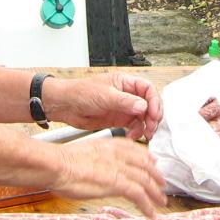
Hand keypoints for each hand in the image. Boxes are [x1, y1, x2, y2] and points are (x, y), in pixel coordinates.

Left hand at [45, 73, 161, 140]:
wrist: (65, 106)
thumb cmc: (80, 93)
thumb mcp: (104, 95)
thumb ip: (125, 101)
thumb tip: (144, 106)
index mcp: (125, 82)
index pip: (148, 89)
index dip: (154, 101)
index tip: (153, 113)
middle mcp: (127, 95)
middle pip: (150, 104)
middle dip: (153, 116)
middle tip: (151, 127)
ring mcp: (124, 108)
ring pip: (144, 117)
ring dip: (147, 126)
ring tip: (145, 135)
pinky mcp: (119, 121)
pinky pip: (134, 127)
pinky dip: (137, 133)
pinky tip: (133, 137)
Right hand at [51, 137, 166, 216]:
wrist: (55, 165)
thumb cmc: (59, 162)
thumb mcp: (80, 154)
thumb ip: (93, 159)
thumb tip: (92, 167)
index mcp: (108, 145)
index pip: (134, 149)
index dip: (146, 157)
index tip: (152, 163)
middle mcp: (117, 154)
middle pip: (144, 165)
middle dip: (156, 176)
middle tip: (161, 185)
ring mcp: (118, 168)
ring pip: (145, 181)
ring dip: (155, 193)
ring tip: (160, 203)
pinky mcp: (117, 183)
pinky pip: (139, 195)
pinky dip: (147, 206)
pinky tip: (150, 214)